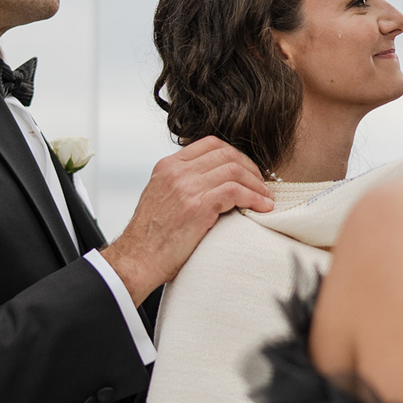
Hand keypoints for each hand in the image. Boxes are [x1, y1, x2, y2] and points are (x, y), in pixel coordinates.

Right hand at [101, 137, 273, 305]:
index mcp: (168, 166)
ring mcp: (186, 187)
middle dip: (250, 168)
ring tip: (266, 197)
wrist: (137, 260)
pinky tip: (262, 207)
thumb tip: (214, 181)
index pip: (210, 143)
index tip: (247, 170)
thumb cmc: (151, 237)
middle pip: (226, 154)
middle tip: (261, 184)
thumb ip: (183, 182)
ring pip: (235, 170)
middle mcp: (177, 172)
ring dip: (256, 184)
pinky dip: (254, 198)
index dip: (235, 154)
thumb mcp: (161, 196)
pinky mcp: (197, 206)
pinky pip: (236, 192)